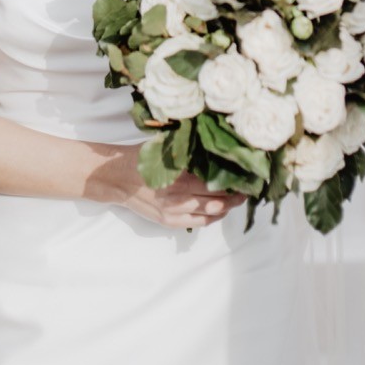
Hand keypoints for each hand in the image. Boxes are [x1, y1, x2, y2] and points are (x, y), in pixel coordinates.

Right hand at [112, 145, 245, 228]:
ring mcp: (174, 213)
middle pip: (218, 200)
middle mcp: (179, 198)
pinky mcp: (169, 222)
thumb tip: (212, 141)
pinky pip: (198, 223)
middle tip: (247, 187)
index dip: (234, 181)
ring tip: (238, 198)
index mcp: (180, 177)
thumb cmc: (140, 158)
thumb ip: (187, 148)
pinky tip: (220, 210)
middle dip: (236, 195)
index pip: (216, 183)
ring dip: (227, 207)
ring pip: (211, 213)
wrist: (117, 178)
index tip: (246, 175)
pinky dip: (213, 217)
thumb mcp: (163, 147)